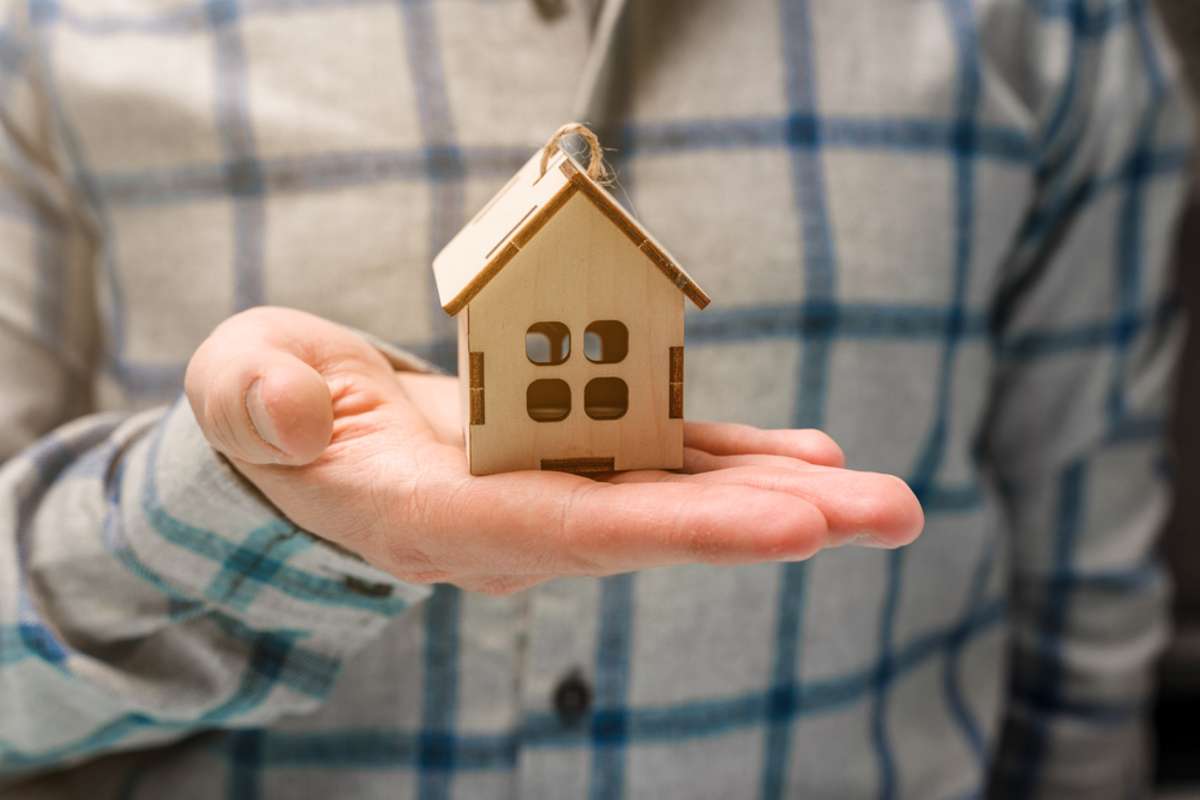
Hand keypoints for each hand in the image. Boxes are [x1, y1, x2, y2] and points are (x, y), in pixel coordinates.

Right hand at [185, 307, 923, 594]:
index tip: (792, 523)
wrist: (305, 436)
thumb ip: (259, 401)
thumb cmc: (269, 413)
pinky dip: (733, 457)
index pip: (572, 530)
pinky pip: (659, 460)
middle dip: (769, 522)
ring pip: (672, 497)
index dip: (683, 529)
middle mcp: (511, 520)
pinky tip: (809, 458)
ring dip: (778, 494)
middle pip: (654, 526)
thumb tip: (300, 411)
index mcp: (438, 516)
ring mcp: (545, 491)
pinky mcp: (564, 456)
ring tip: (881, 497)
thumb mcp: (240, 391)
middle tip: (888, 513)